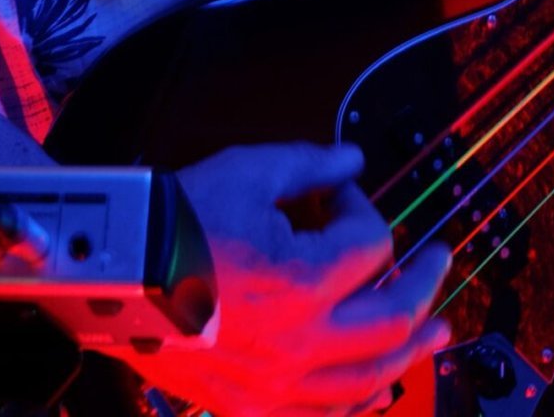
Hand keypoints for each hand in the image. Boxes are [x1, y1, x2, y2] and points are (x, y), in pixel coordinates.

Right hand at [129, 140, 450, 416]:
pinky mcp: (253, 405)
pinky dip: (361, 398)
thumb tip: (353, 161)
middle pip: (392, 317)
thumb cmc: (175, 220)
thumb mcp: (248, 170)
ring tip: (437, 332)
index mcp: (303, 278)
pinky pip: (325, 413)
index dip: (362, 207)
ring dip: (411, 349)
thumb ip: (312, 165)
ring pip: (370, 377)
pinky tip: (378, 384)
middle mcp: (300, 339)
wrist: (113, 270)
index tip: (341, 195)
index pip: (370, 243)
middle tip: (440, 260)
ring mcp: (277, 382)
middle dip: (425, 283)